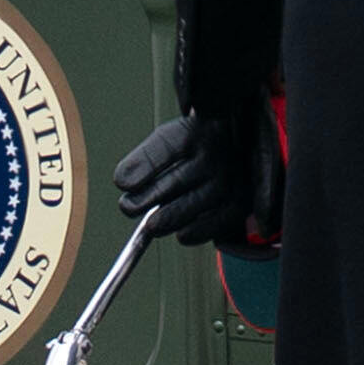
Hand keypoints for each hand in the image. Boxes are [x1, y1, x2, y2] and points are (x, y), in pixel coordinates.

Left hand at [114, 107, 280, 249]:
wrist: (236, 146)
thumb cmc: (194, 146)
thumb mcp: (170, 139)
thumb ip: (147, 159)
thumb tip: (125, 183)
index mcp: (195, 131)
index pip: (164, 149)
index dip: (142, 168)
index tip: (122, 183)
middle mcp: (216, 152)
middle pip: (177, 180)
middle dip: (147, 199)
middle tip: (129, 207)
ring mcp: (231, 177)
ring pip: (194, 204)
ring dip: (168, 219)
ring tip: (151, 224)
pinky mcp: (241, 201)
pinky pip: (216, 222)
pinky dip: (196, 232)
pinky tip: (181, 234)